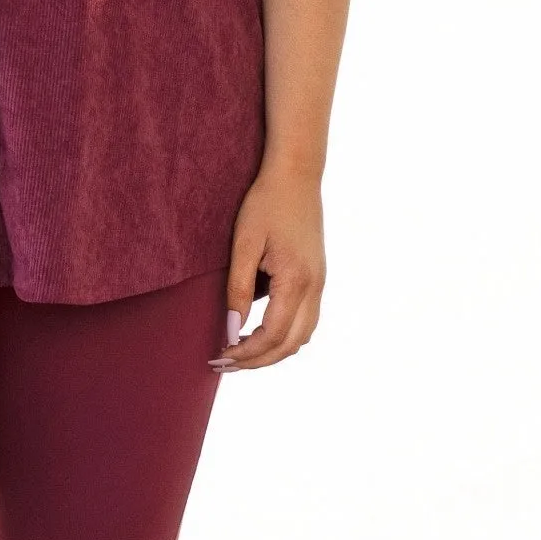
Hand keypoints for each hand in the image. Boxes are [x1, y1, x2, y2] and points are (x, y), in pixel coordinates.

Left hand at [216, 165, 326, 370]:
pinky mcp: (318, 278)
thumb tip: (231, 329)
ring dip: (273, 352)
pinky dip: (285, 337)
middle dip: (257, 361)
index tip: (220, 356)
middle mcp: (315, 287)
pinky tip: (260, 333)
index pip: (272, 335)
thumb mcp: (244, 243)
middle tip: (224, 364)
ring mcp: (320, 284)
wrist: (296, 176)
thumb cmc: (265, 203)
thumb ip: (238, 288)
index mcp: (296, 280)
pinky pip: (306, 321)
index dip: (246, 353)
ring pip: (302, 337)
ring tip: (240, 354)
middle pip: (290, 344)